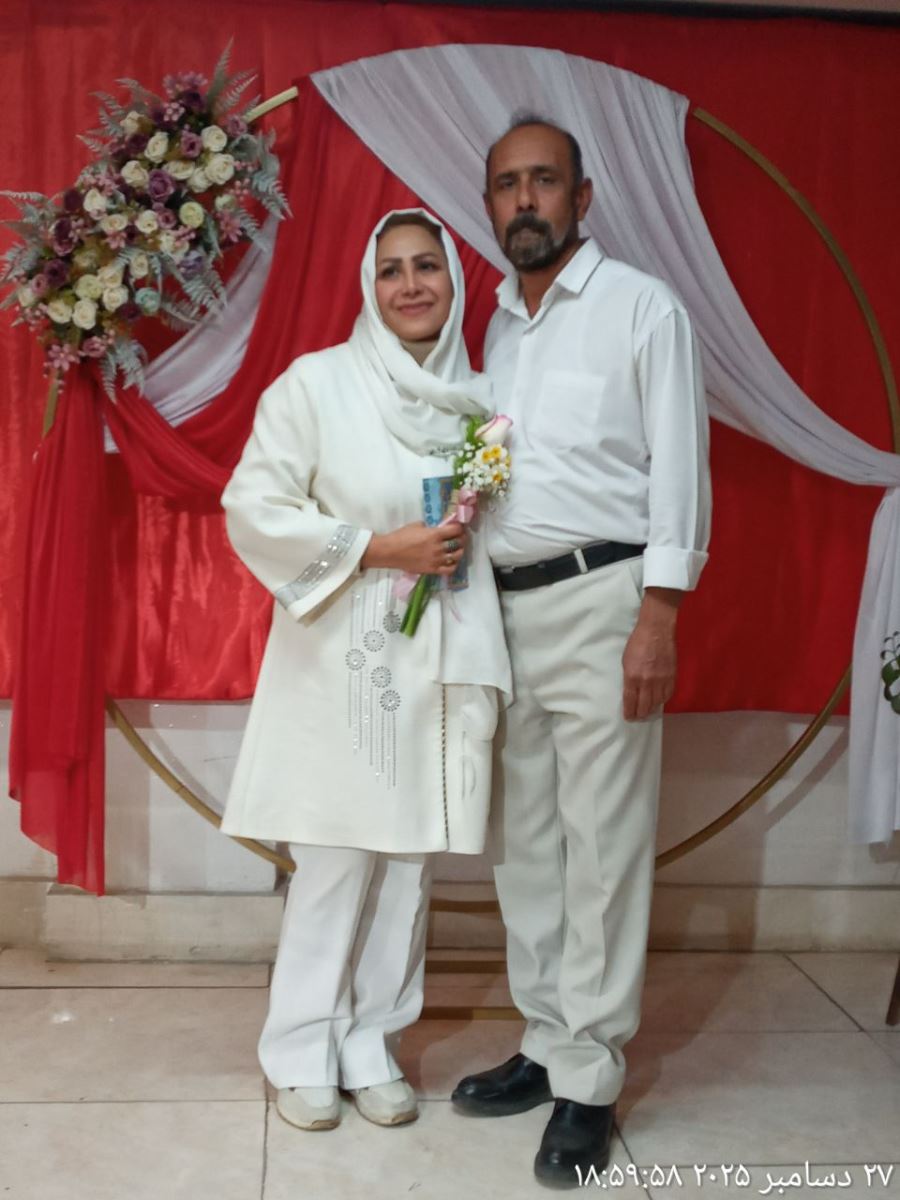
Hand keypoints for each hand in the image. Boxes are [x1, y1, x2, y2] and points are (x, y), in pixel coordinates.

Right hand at [362, 521, 467, 576]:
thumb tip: (438, 528)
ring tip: (456, 548)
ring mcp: (436, 560)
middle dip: (461, 538)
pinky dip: (453, 565)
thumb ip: (430, 527)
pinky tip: (451, 561)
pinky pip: (449, 569)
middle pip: (459, 542)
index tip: (458, 526)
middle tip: (459, 536)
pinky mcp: (432, 570)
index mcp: (435, 534)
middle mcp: (438, 548)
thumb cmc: (401, 536)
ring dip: (459, 551)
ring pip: (457, 556)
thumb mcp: (417, 525)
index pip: (456, 530)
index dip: (459, 527)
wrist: (390, 552)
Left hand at [622, 588, 680, 720]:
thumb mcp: (626, 661)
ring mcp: (661, 680)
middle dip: (640, 714)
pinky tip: (659, 701)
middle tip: (638, 717)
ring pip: (657, 703)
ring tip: (648, 710)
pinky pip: (668, 695)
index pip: (630, 701)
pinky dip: (662, 700)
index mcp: (632, 677)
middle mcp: (647, 682)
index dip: (630, 712)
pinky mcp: (672, 677)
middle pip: (645, 706)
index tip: (629, 717)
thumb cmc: (637, 642)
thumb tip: (632, 691)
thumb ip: (629, 678)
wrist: (657, 631)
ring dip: (652, 708)